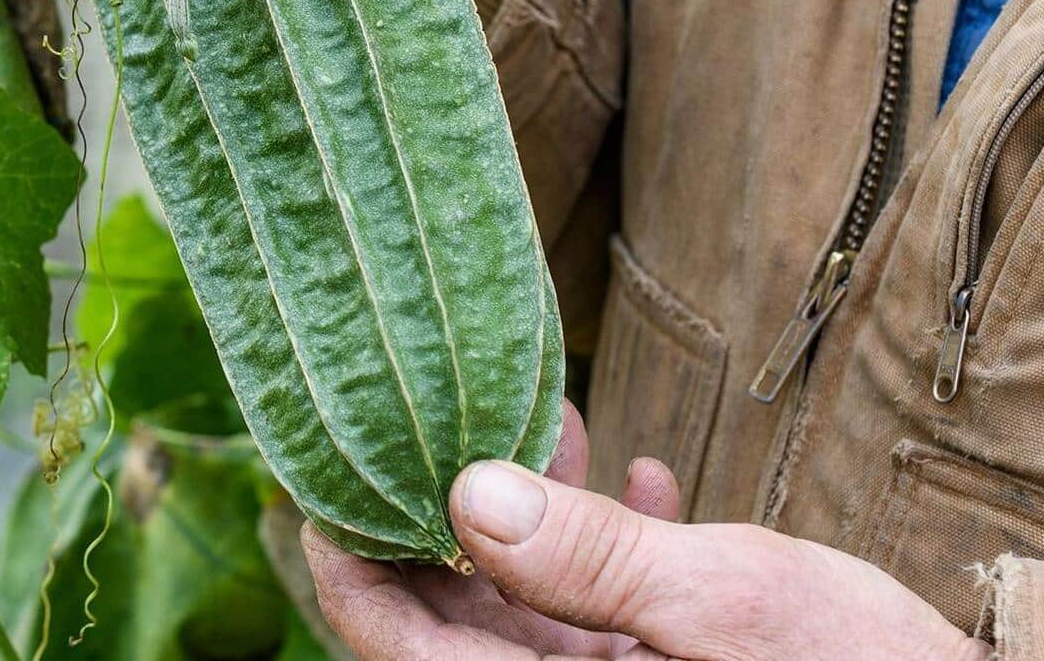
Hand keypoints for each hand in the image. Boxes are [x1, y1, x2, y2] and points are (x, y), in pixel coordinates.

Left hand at [304, 400, 991, 659]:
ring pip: (528, 602)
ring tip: (534, 412)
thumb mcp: (723, 606)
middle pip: (452, 616)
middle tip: (420, 406)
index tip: (320, 469)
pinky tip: (644, 472)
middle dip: (437, 508)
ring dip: (526, 508)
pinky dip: (608, 540)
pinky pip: (604, 613)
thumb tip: (469, 493)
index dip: (344, 559)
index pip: (398, 646)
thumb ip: (590, 558)